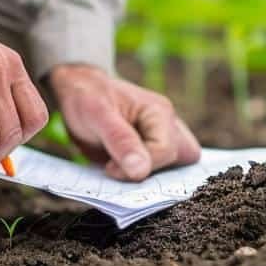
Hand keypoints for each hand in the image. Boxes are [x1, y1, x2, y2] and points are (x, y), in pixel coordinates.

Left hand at [49, 63, 199, 180]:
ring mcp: (164, 137)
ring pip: (180, 165)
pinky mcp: (153, 149)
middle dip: (155, 171)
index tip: (109, 168)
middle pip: (186, 157)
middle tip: (120, 168)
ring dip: (154, 174)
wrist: (79, 91)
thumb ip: (121, 141)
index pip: (166, 151)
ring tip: (121, 168)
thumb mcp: (98, 115)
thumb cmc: (88, 97)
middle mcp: (168, 124)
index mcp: (159, 112)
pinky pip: (164, 168)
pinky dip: (146, 174)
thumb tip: (141, 171)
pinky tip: (124, 170)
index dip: (139, 166)